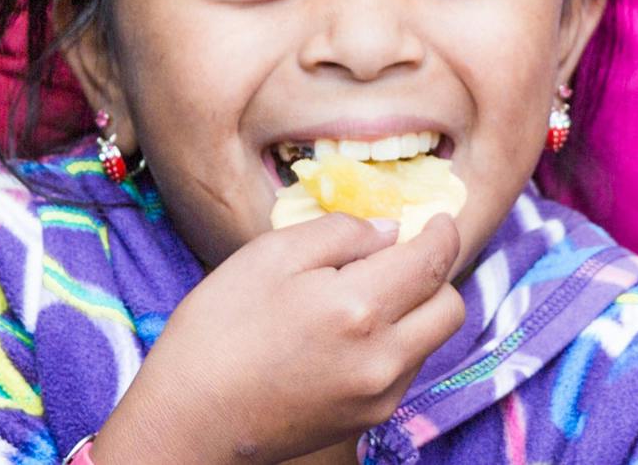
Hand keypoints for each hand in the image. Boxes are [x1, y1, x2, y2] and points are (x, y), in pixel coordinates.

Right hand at [90, 214, 466, 464]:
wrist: (188, 419)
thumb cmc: (216, 330)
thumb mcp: (268, 255)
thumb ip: (339, 233)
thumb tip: (389, 232)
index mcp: (358, 308)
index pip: (433, 261)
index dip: (442, 231)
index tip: (437, 217)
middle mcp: (383, 358)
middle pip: (450, 306)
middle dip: (436, 273)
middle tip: (401, 255)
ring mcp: (378, 395)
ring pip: (431, 341)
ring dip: (415, 310)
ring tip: (363, 296)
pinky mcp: (367, 420)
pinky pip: (404, 371)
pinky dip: (394, 344)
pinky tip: (348, 335)